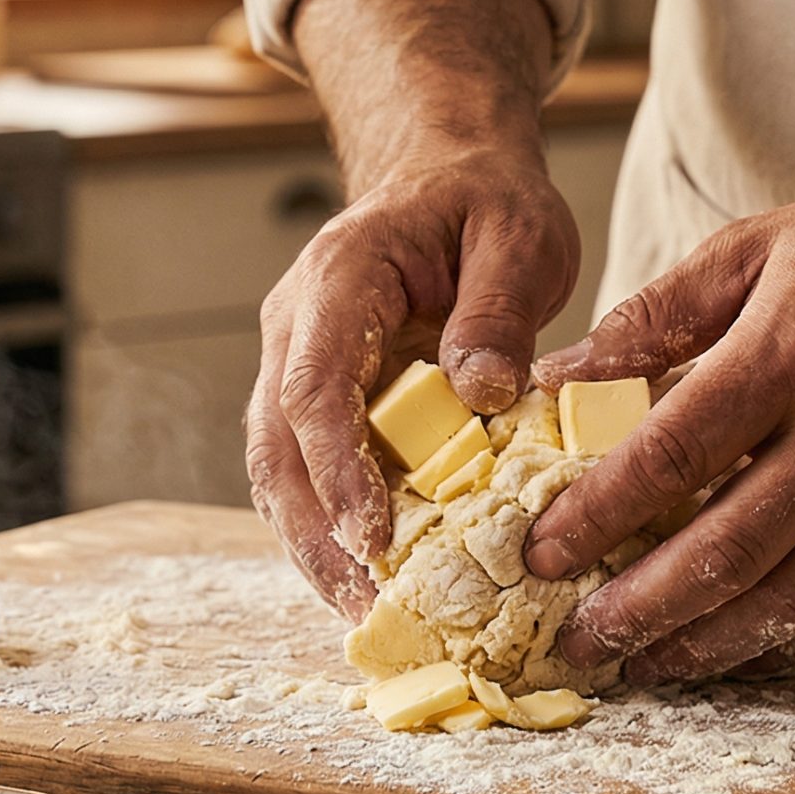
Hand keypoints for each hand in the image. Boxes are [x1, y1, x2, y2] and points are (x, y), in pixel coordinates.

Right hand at [247, 152, 578, 618]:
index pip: (314, 387)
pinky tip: (375, 582)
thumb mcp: (519, 234)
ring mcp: (296, 366)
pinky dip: (334, 533)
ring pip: (278, 473)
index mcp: (337, 281)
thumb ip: (499, 309)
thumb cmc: (483, 201)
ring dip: (315, 549)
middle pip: (276, 448)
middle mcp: (297, 329)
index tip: (370, 537)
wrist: (445, 177)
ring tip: (370, 615)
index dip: (336, 469)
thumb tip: (483, 393)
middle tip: (368, 607)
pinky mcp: (320, 401)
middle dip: (314, 536)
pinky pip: (310, 476)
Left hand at [523, 171, 794, 684]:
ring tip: (644, 666)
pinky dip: (792, 640)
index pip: (674, 453)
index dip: (600, 513)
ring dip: (708, 642)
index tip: (541, 552)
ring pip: (790, 594)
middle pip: (727, 547)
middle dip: (641, 607)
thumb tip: (559, 377)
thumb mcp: (757, 245)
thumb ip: (656, 314)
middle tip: (578, 641)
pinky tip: (737, 654)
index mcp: (791, 353)